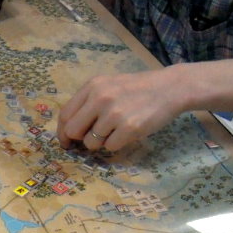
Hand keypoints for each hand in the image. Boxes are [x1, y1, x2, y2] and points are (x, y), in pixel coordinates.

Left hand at [57, 67, 184, 151]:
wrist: (170, 88)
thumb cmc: (137, 89)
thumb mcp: (109, 86)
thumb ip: (88, 103)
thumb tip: (69, 131)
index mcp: (93, 86)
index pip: (65, 114)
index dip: (62, 132)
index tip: (66, 142)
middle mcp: (100, 98)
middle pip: (73, 131)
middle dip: (79, 140)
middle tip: (91, 139)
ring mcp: (115, 113)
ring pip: (91, 143)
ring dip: (101, 142)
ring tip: (117, 129)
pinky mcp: (129, 128)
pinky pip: (110, 147)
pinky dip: (117, 144)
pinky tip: (127, 131)